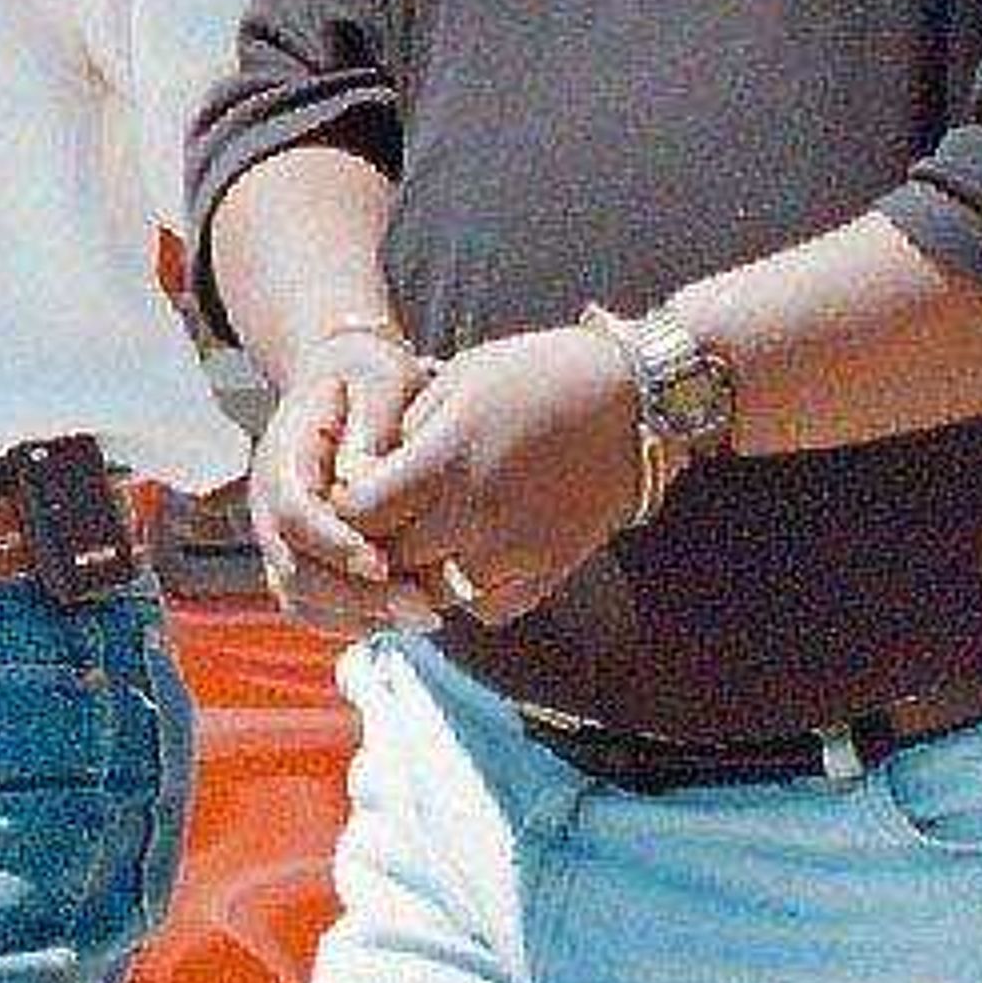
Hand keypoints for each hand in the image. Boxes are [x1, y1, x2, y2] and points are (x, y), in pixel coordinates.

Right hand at [244, 327, 443, 638]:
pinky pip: (317, 607)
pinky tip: (406, 615)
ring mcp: (282, 539)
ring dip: (359, 616)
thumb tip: (365, 473)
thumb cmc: (370, 381)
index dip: (335, 545)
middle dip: (357, 596)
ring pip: (303, 598)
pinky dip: (357, 619)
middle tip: (423, 609)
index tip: (382, 564)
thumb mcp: (380, 377)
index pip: (295, 515)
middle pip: (295, 570)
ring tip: (424, 617)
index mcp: (281, 460)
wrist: (345, 386)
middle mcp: (270, 507)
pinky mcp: (303, 561)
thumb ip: (375, 417)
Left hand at [335, 324, 643, 628]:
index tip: (352, 494)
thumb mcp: (458, 378)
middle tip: (381, 524)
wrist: (636, 398)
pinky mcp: (549, 570)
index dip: (345, 508)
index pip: (359, 514)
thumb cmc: (541, 373)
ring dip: (419, 575)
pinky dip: (468, 594)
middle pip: (391, 559)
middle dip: (376, 544)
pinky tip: (469, 560)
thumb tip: (362, 476)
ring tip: (422, 544)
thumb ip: (405, 432)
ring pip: (433, 593)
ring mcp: (515, 550)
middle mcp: (475, 514)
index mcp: (445, 460)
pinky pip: (487, 609)